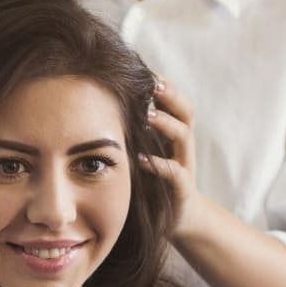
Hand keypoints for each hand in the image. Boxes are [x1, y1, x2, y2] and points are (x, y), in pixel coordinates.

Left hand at [140, 78, 201, 237]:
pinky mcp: (182, 190)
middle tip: (152, 83)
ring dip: (166, 122)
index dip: (162, 83)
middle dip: (170, 95)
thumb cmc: (153, 182)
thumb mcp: (144, 151)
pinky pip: (175, 174)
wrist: (179, 219)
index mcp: (173, 134)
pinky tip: (141, 159)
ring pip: (184, 136)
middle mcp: (182, 146)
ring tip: (147, 114)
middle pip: (185, 111)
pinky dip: (160, 165)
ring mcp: (185, 166)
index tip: (142, 67)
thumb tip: (100, 101)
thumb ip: (132, 130)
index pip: (173, 100)